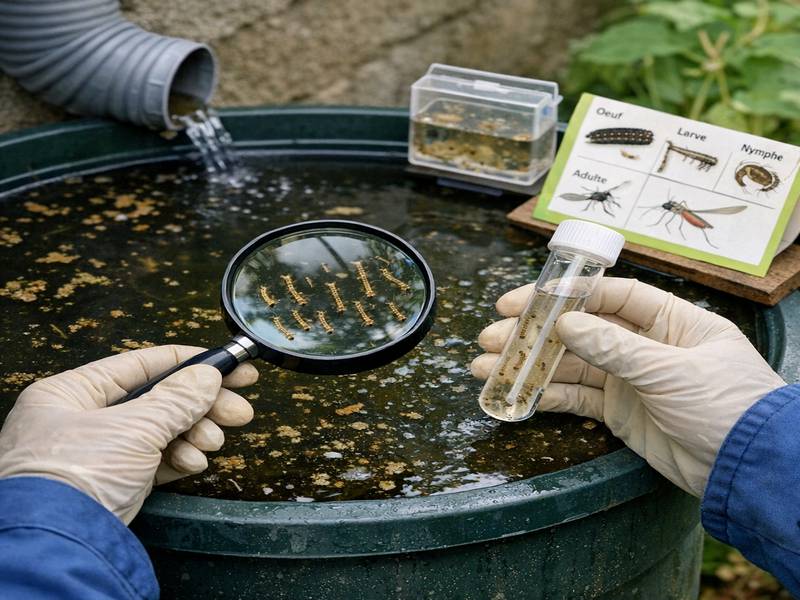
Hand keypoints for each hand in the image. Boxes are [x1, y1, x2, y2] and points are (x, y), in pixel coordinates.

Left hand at [0, 345, 256, 523]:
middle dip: (203, 407)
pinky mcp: (115, 484)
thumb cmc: (78, 476)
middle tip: (240, 411)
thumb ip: (178, 399)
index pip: (143, 364)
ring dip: (194, 435)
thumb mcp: (135, 428)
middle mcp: (82, 419)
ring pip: (162, 431)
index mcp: (72, 392)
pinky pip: (156, 461)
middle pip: (159, 400)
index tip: (231, 365)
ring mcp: (100, 454)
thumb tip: (208, 376)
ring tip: (213, 443)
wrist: (58, 548)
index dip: (192, 363)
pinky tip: (193, 463)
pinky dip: (179, 459)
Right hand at [472, 277, 784, 496]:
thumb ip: (615, 347)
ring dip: (530, 364)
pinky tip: (516, 391)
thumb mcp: (670, 370)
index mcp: (669, 321)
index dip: (570, 294)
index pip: (612, 296)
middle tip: (493, 334)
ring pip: (570, 364)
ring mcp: (628, 379)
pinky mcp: (618, 411)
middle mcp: (644, 345)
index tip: (529, 299)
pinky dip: (546, 395)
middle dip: (536, 331)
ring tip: (487, 365)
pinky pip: (576, 398)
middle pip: (581, 329)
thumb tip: (566, 324)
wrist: (745, 470)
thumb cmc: (726, 406)